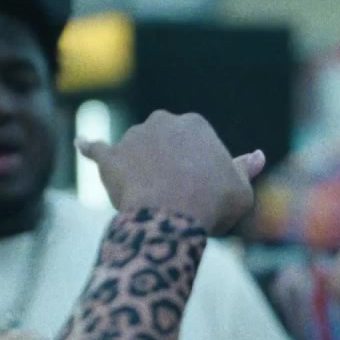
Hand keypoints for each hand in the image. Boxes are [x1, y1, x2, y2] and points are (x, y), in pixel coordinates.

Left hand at [77, 111, 264, 235]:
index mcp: (195, 124)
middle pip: (166, 146)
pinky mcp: (110, 157)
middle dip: (170, 167)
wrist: (170, 218)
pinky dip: (89, 147)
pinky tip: (81, 143)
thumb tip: (257, 156)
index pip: (196, 146)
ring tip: (151, 199)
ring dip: (142, 171)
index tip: (201, 195)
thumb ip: (245, 171)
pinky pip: (97, 149)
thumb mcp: (239, 191)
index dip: (200, 174)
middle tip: (176, 198)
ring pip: (138, 154)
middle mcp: (162, 121)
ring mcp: (133, 137)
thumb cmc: (210, 205)